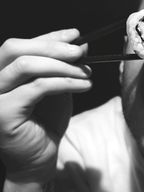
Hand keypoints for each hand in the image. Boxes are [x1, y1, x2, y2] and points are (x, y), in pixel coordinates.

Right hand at [0, 29, 90, 182]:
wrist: (40, 157)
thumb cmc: (46, 121)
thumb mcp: (56, 87)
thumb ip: (62, 67)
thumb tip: (80, 44)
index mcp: (1, 72)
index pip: (22, 45)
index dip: (49, 36)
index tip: (75, 35)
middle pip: (16, 49)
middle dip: (53, 47)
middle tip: (81, 52)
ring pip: (26, 66)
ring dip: (62, 66)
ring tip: (86, 72)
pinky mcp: (3, 112)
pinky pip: (38, 88)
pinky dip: (66, 82)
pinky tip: (84, 85)